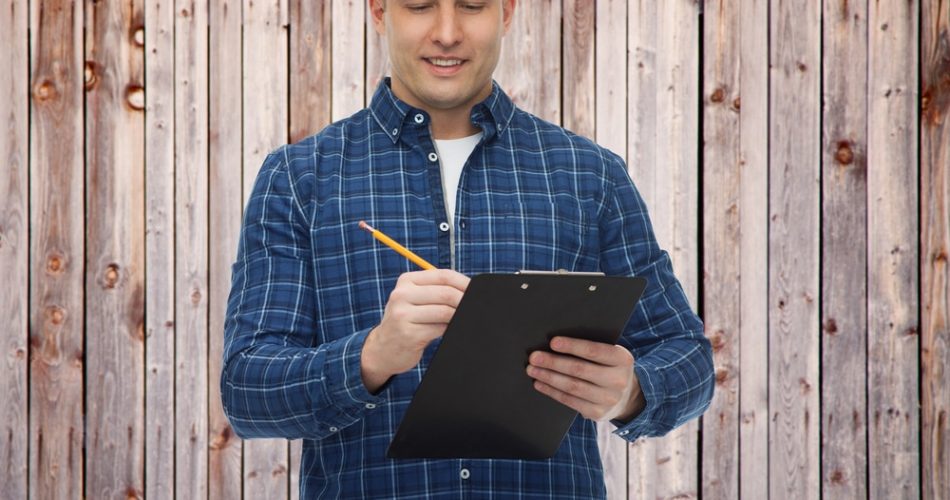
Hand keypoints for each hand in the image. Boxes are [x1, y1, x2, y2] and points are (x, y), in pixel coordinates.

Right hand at [361, 269, 469, 391]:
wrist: (383, 349)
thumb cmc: (406, 321)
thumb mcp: (414, 300)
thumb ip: (437, 291)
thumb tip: (469, 291)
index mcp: (406, 281)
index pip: (443, 276)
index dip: (464, 283)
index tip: (475, 291)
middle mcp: (401, 295)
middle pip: (446, 293)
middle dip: (464, 301)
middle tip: (474, 307)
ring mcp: (403, 315)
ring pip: (444, 312)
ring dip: (457, 316)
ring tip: (460, 319)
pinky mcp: (408, 334)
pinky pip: (439, 329)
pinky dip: (449, 329)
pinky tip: (447, 331)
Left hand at [526, 336, 644, 421]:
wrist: (627, 397)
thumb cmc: (609, 368)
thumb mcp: (610, 355)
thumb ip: (591, 350)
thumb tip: (555, 344)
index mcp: (622, 359)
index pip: (594, 351)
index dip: (572, 346)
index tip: (553, 342)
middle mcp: (618, 380)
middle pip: (580, 369)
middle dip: (553, 362)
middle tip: (534, 357)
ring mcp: (608, 399)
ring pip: (572, 386)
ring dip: (549, 377)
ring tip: (533, 370)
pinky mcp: (597, 413)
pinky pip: (570, 401)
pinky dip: (552, 391)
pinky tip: (540, 384)